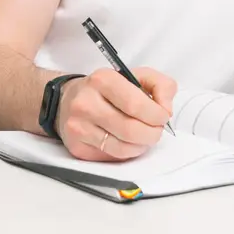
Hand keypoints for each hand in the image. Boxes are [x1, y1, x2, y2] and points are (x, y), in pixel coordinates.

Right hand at [56, 67, 176, 161]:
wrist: (67, 101)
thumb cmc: (107, 90)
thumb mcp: (135, 76)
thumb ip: (161, 85)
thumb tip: (166, 108)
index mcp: (102, 80)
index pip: (136, 104)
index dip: (156, 115)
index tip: (163, 116)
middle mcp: (86, 103)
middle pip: (131, 130)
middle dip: (152, 133)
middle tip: (156, 130)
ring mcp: (79, 127)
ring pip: (123, 148)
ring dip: (141, 145)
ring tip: (143, 136)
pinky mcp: (77, 147)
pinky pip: (112, 157)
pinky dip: (127, 152)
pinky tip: (127, 142)